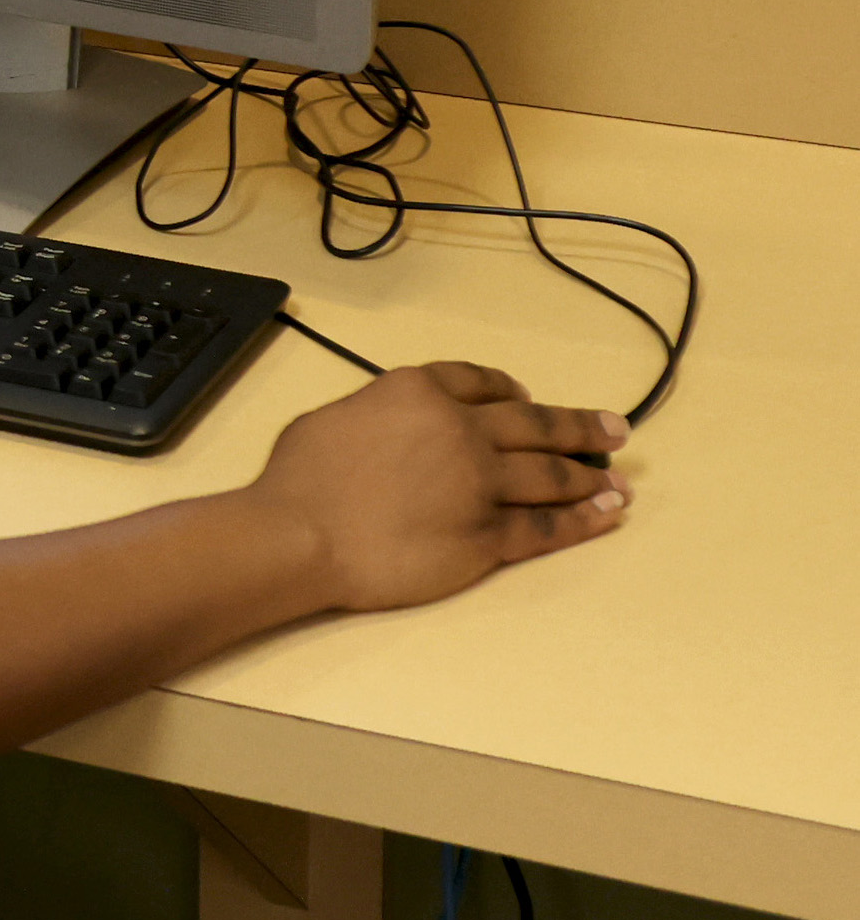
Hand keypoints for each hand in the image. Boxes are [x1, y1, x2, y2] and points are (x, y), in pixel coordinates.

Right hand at [237, 362, 629, 613]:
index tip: (528, 398)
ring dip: (590, 477)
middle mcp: (461, 430)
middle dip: (581, 427)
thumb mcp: (334, 418)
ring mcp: (481, 485)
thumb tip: (394, 427)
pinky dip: (583, 521)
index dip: (510, 390)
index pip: (480, 382)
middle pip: (535, 425)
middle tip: (617, 431)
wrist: (300, 534)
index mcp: (419, 392)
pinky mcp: (488, 537)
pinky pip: (546, 528)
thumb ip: (379, 414)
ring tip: (619, 481)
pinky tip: (606, 515)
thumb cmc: (299, 478)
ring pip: (551, 476)